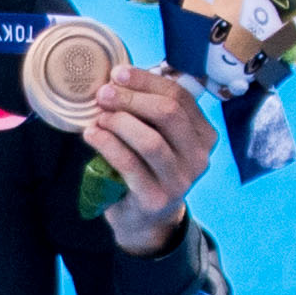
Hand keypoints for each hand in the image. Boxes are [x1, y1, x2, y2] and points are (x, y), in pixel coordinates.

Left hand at [81, 68, 214, 253]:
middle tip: (103, 94)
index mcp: (203, 135)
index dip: (147, 81)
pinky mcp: (156, 198)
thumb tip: (118, 77)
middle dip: (131, 98)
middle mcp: (199, 157)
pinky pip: (129, 165)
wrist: (146, 220)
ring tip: (98, 117)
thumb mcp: (159, 137)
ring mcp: (180, 180)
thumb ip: (150, 111)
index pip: (180, 97)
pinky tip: (92, 135)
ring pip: (150, 140)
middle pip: (168, 114)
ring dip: (119, 122)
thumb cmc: (149, 168)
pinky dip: (108, 145)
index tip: (117, 74)